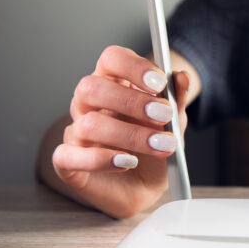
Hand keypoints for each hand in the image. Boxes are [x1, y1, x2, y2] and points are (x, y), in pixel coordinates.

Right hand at [51, 45, 189, 217]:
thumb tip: (182, 77)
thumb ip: (176, 101)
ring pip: (87, 124)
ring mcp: (75, 132)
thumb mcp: (173, 125)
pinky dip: (100, 160)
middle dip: (131, 101)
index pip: (111, 59)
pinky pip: (67, 156)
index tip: (159, 83)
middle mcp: (89, 104)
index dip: (133, 67)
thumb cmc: (153, 150)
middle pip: (92, 87)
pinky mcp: (67, 162)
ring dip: (129, 136)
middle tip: (163, 116)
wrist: (146, 188)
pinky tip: (127, 163)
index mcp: (113, 84)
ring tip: (160, 146)